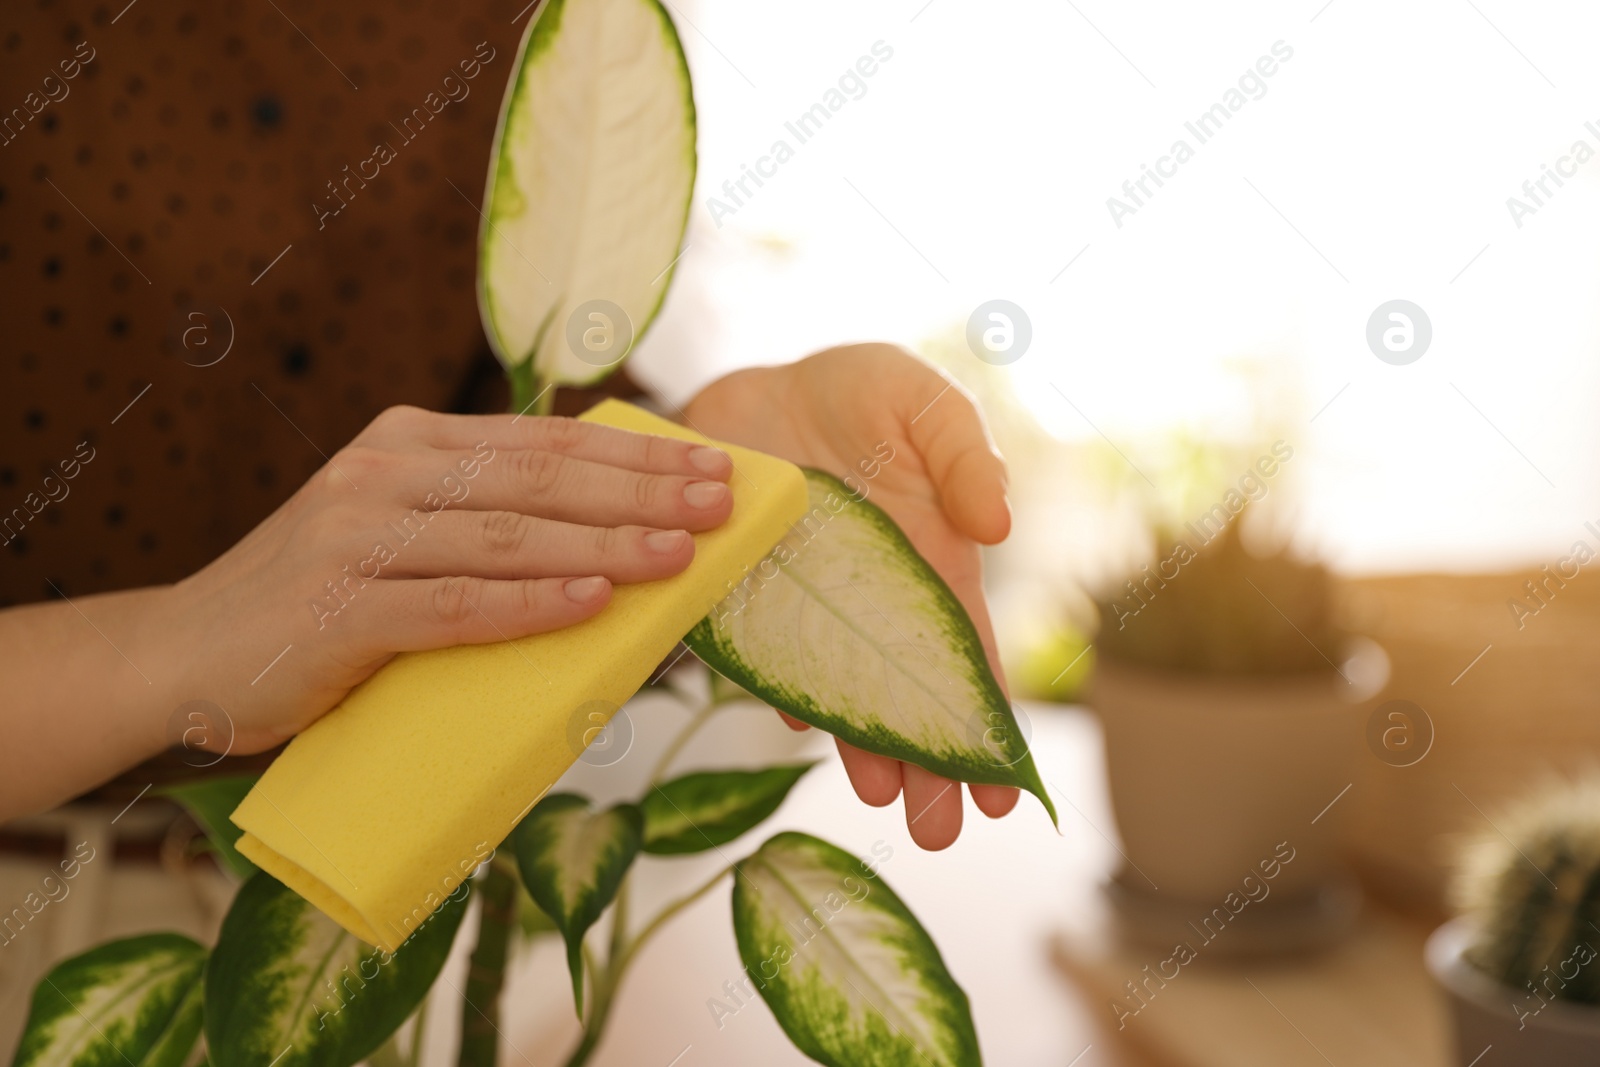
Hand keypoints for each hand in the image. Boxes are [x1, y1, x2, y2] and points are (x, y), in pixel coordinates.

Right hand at [162, 406, 737, 753]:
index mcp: (408, 443)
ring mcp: (358, 537)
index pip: (543, 441)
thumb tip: (607, 544)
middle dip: (641, 489)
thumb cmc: (319, 603)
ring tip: (680, 554)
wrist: (183, 657)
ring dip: (605, 542)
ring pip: (506, 535)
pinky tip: (592, 602)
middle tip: (721, 502)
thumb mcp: (399, 538)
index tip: (713, 467)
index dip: (635, 454)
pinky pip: (452, 605)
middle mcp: (384, 473)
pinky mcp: (339, 610)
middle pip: (538, 476)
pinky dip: (529, 603)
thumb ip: (480, 525)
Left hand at [683, 343, 1018, 849]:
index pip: (965, 655)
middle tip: (940, 830)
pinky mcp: (742, 595)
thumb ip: (964, 454)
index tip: (1002, 788)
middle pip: (905, 694)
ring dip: (862, 746)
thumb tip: (996, 524)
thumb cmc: (859, 396)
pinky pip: (758, 650)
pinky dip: (777, 681)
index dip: (985, 720)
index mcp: (931, 564)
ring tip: (881, 798)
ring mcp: (807, 607)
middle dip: (927, 763)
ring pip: (839, 690)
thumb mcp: (924, 404)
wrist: (756, 389)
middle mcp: (871, 601)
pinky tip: (795, 716)